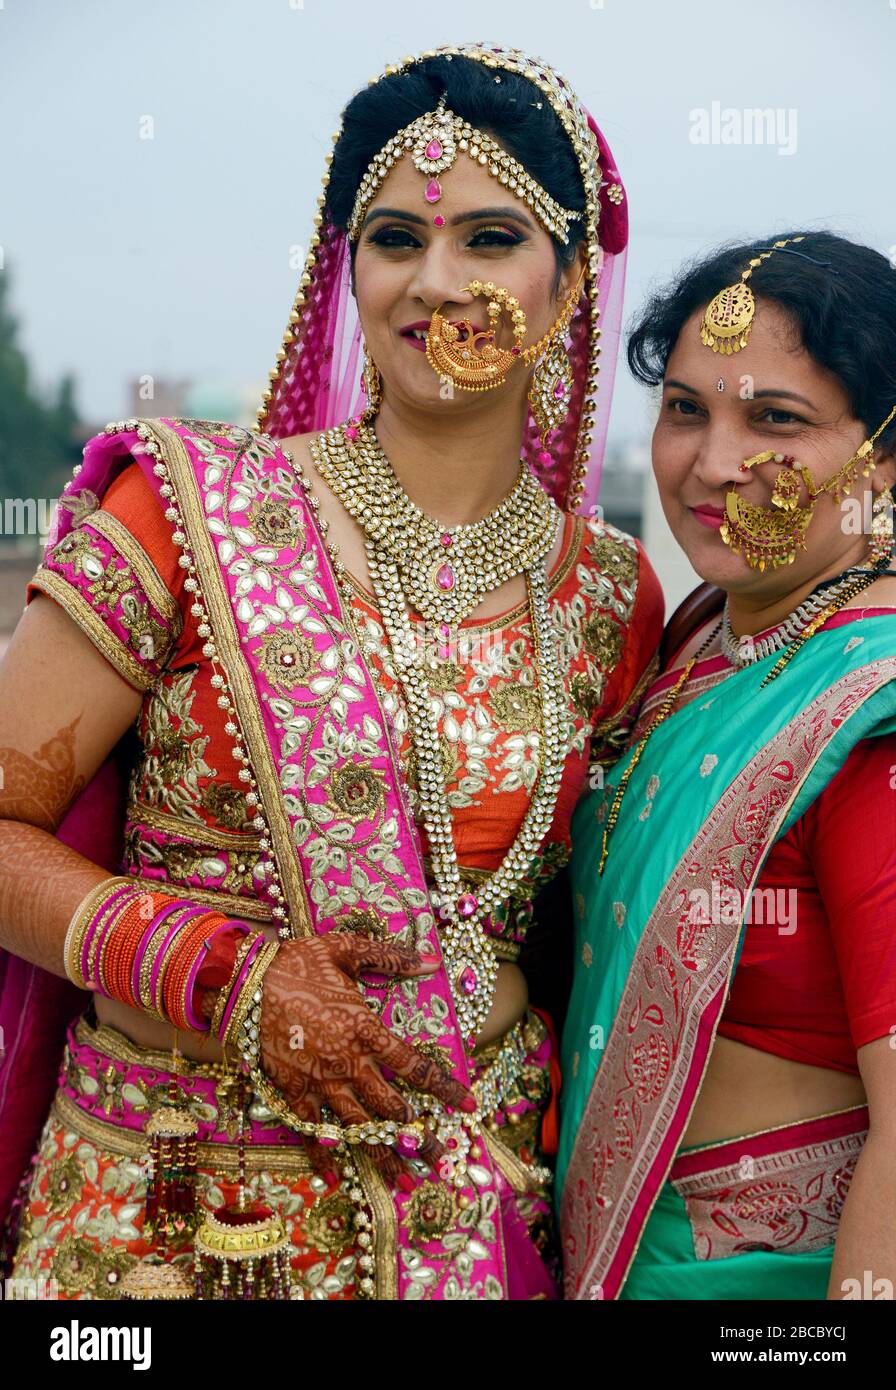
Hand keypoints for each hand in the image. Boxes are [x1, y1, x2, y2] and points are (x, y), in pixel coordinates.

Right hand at [258, 935, 475, 1180]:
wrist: (243, 982)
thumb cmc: (296, 962)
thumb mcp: (346, 949)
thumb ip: (390, 957)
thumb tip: (430, 959)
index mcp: (365, 1029)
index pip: (414, 1066)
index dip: (444, 1087)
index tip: (469, 1104)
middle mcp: (347, 1063)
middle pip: (392, 1110)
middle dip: (420, 1138)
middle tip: (442, 1160)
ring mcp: (319, 1082)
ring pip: (358, 1129)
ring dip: (383, 1156)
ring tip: (404, 1181)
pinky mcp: (292, 1091)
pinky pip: (311, 1131)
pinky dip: (325, 1156)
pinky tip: (339, 1177)